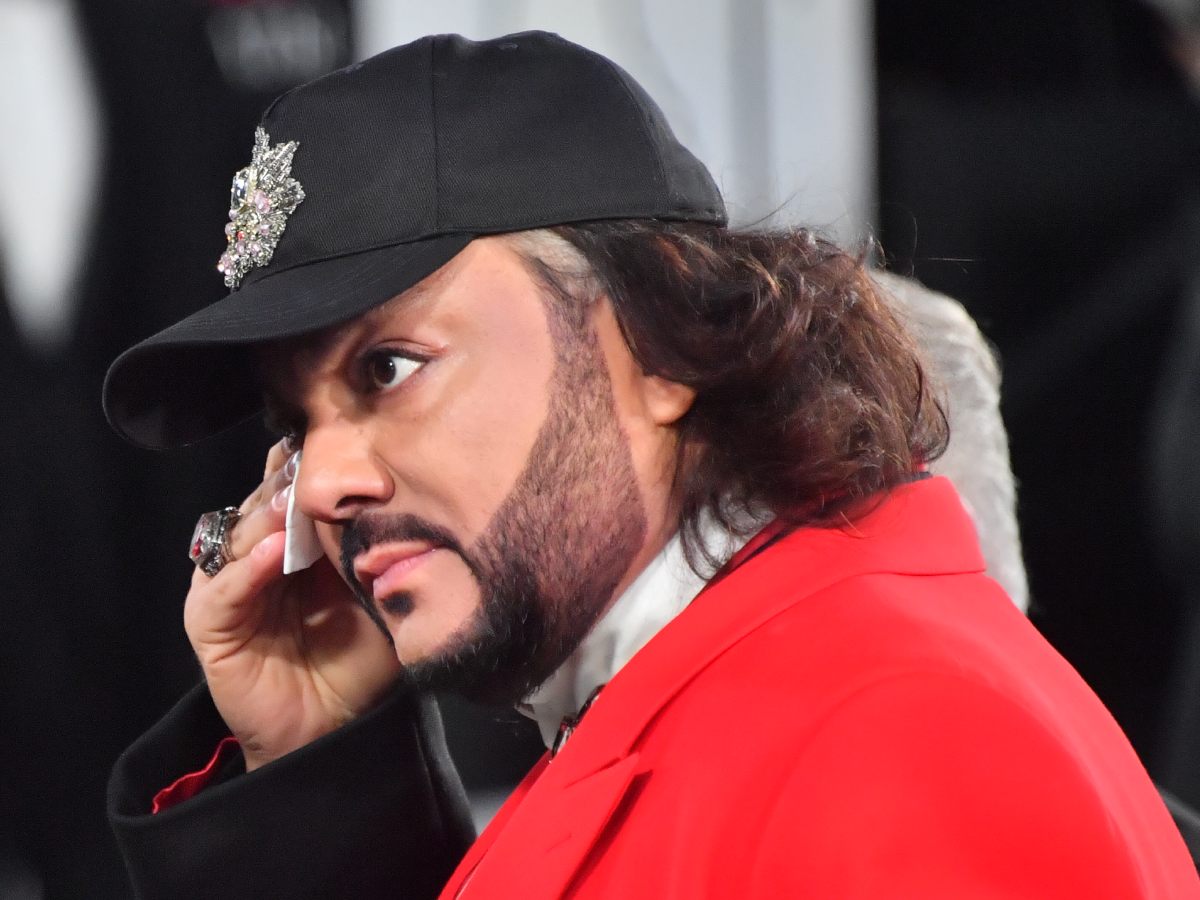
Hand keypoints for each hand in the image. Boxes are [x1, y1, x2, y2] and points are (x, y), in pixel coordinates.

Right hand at [183, 441, 402, 770]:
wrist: (334, 729)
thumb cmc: (361, 661)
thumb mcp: (378, 595)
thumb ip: (378, 550)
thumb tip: (406, 495)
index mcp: (299, 541)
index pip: (299, 487)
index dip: (318, 466)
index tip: (348, 439)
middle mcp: (260, 552)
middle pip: (266, 500)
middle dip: (292, 481)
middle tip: (318, 460)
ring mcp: (233, 583)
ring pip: (241, 532)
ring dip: (267, 514)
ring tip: (293, 500)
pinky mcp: (212, 620)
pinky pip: (224, 586)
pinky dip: (248, 566)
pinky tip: (274, 551)